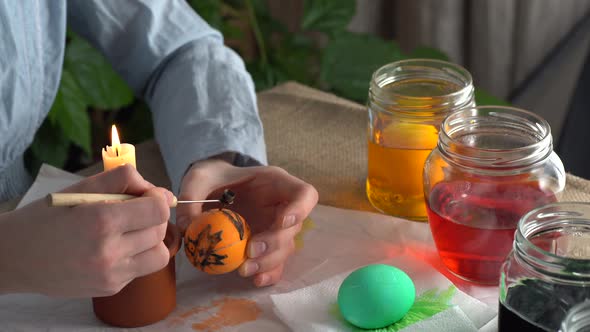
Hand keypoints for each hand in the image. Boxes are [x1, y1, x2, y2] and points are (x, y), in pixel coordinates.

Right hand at [0, 165, 174, 297]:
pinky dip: (137, 255)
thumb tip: (158, 191)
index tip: (146, 195)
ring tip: (131, 230)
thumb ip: (123, 180)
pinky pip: (141, 268)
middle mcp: (109, 252)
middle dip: (154, 217)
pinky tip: (115, 247)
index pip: (158, 210)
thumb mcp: (81, 189)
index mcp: (101, 221)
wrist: (15, 257)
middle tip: (135, 210)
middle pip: (160, 230)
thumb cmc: (46, 218)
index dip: (157, 198)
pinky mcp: (110, 287)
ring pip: (159, 254)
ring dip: (152, 239)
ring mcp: (111, 274)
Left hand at [176, 158, 317, 286]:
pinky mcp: (266, 246)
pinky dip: (268, 273)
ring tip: (244, 269)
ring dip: (269, 262)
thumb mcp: (199, 177)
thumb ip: (192, 196)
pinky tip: (254, 280)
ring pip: (286, 249)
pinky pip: (275, 263)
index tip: (282, 222)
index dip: (300, 209)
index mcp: (275, 183)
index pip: (304, 194)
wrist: (210, 188)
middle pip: (294, 228)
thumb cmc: (212, 177)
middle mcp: (282, 206)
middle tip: (250, 252)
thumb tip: (190, 227)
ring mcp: (275, 228)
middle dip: (275, 243)